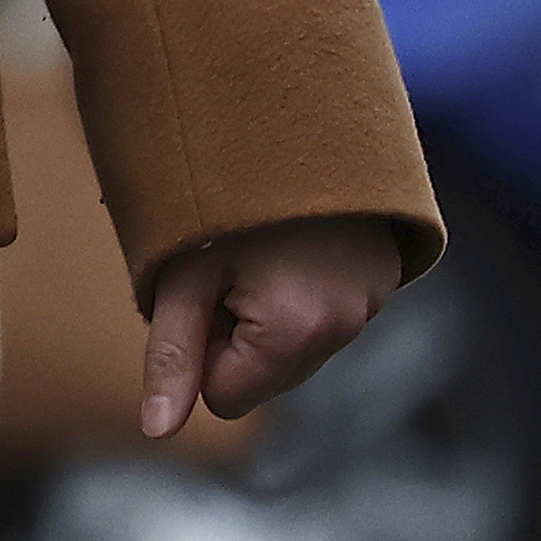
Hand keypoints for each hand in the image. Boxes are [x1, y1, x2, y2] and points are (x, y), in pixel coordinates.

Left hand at [142, 213, 406, 436]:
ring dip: (262, 310)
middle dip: (231, 332)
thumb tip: (157, 432)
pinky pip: (323, 312)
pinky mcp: (383, 275)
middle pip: (262, 375)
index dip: (197, 351)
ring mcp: (372, 301)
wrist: (286, 108)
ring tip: (254, 246)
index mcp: (296, 334)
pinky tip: (286, 241)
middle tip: (221, 263)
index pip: (225, 397)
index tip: (195, 292)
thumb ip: (172, 356)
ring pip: (291, 345)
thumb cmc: (219, 194)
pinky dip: (296, 289)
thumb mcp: (181, 273)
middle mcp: (346, 327)